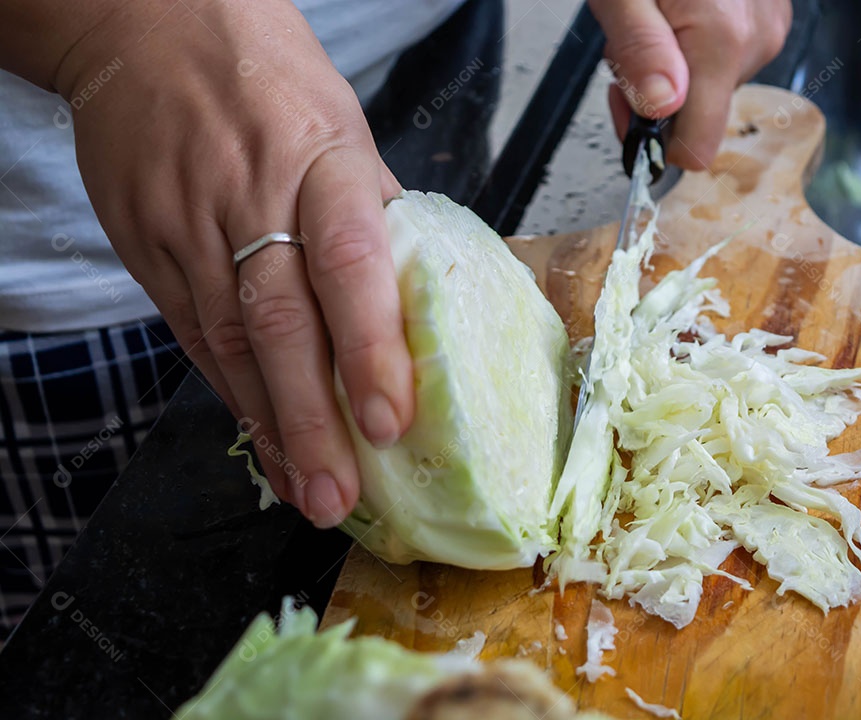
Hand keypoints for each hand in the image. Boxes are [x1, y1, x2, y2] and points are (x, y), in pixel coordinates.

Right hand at [55, 0, 413, 526]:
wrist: (145, 28)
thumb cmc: (263, 74)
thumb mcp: (341, 124)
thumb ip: (375, 211)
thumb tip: (418, 291)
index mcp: (321, 162)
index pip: (349, 264)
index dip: (367, 348)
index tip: (388, 419)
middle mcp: (252, 201)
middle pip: (280, 325)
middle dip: (311, 420)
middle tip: (339, 496)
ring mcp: (191, 228)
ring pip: (231, 345)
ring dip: (272, 428)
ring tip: (305, 492)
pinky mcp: (150, 250)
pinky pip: (194, 337)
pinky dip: (232, 397)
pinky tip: (261, 441)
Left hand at [590, 0, 791, 168]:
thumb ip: (640, 52)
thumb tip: (661, 108)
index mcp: (720, 40)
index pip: (698, 146)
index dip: (654, 139)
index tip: (628, 107)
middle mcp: (754, 39)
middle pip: (701, 114)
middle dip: (658, 92)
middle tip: (630, 42)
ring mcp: (768, 26)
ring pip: (712, 84)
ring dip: (674, 65)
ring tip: (655, 14)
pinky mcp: (769, 14)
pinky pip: (728, 54)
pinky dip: (695, 43)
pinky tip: (680, 7)